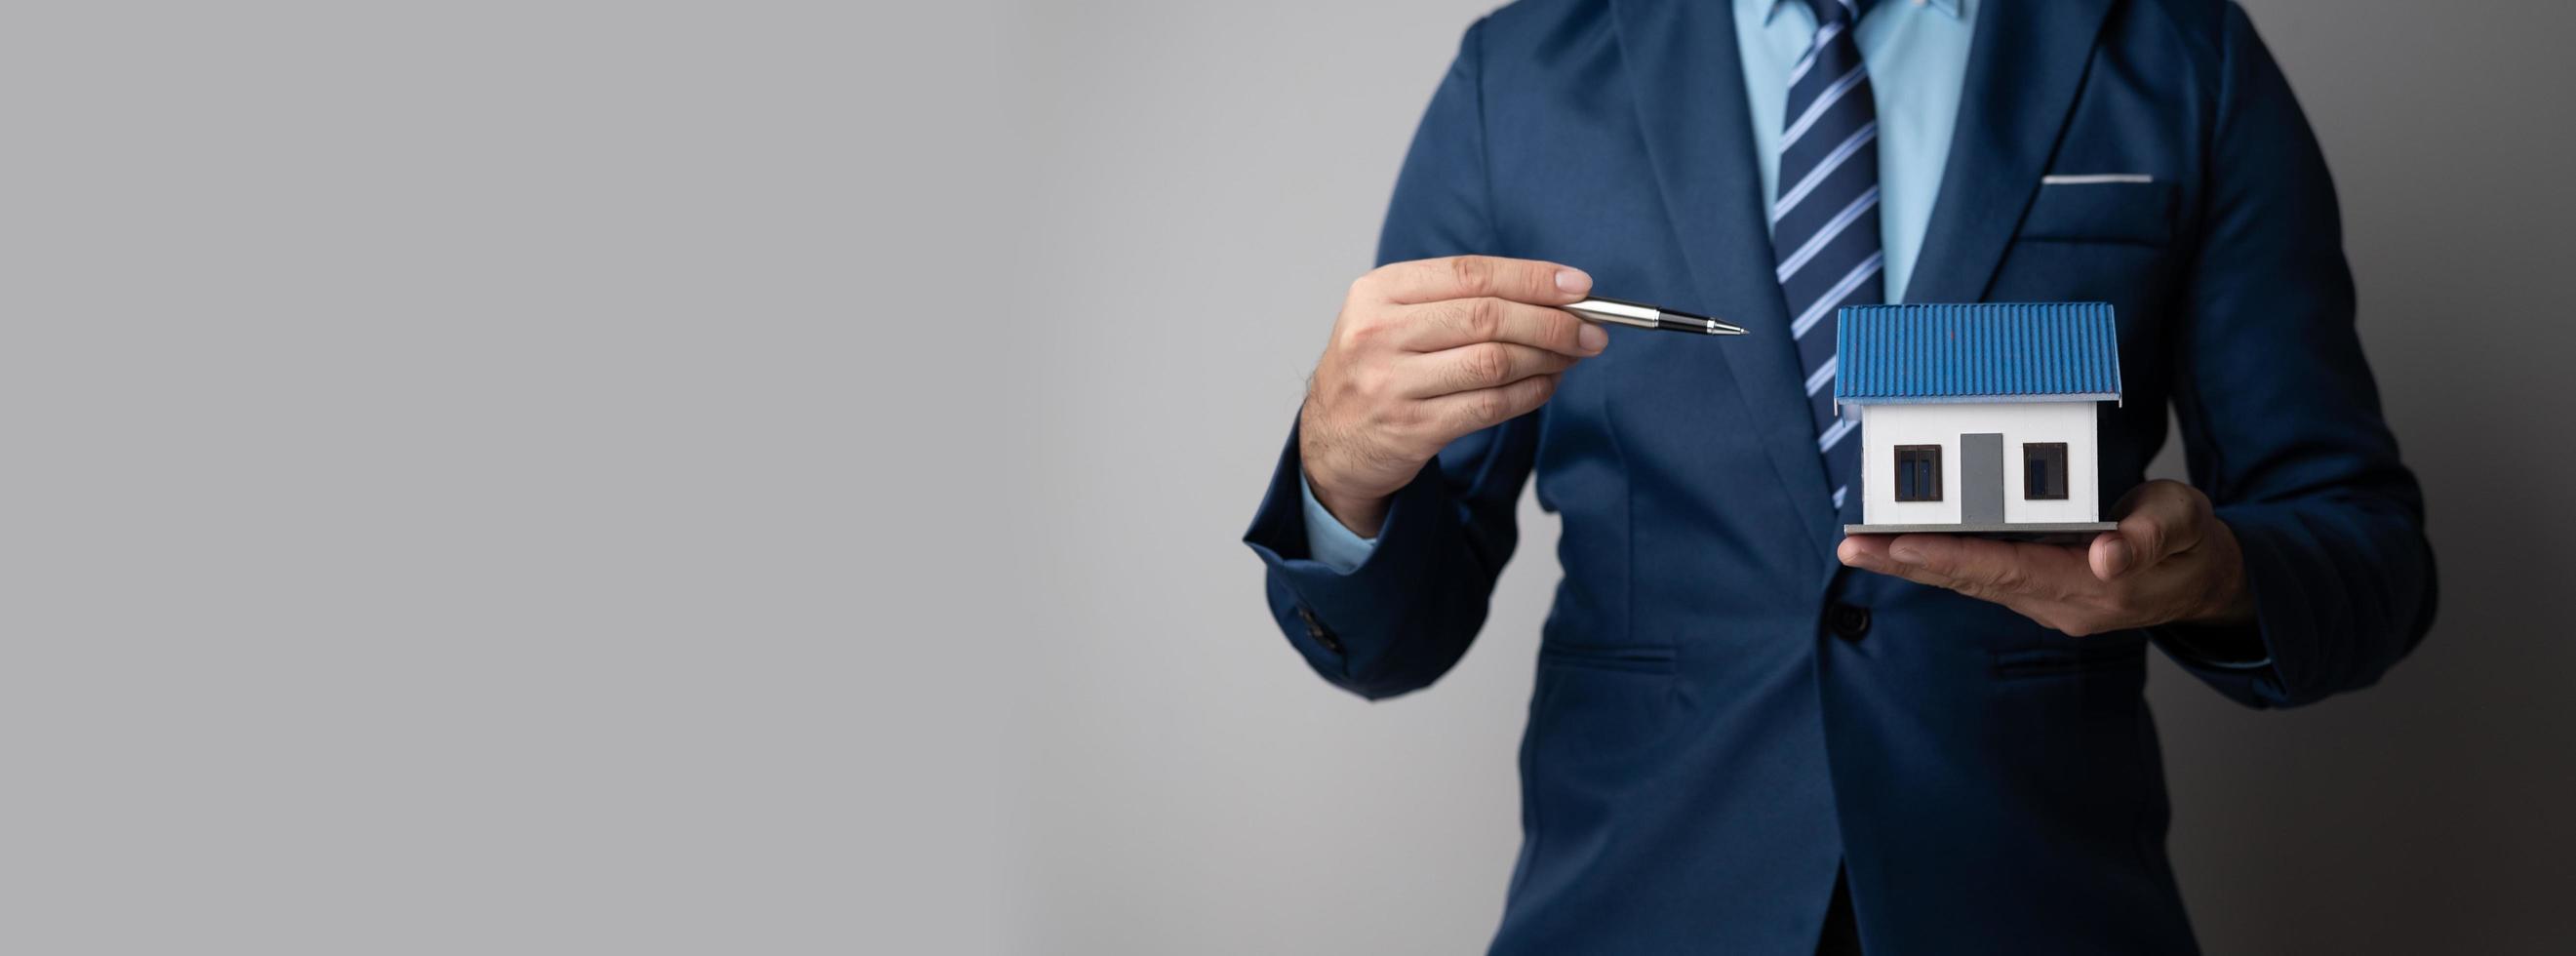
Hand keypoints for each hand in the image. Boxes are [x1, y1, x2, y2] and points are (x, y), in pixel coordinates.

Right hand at [1300, 256, 1605, 535]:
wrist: (1331, 440)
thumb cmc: (1378, 367)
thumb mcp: (1394, 316)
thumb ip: (1459, 299)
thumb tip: (1556, 295)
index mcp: (1378, 292)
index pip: (1469, 274)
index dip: (1532, 278)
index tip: (1581, 287)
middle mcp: (1379, 334)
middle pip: (1487, 317)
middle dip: (1552, 322)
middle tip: (1593, 331)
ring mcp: (1391, 384)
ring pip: (1493, 362)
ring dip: (1546, 359)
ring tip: (1571, 357)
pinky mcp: (1411, 429)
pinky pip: (1488, 406)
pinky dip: (1529, 395)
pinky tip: (1546, 386)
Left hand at [1836, 480, 2255, 635]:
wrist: (2199, 580)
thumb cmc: (2190, 542)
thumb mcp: (2184, 524)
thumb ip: (2148, 536)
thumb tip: (2107, 555)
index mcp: (2091, 588)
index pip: (2009, 569)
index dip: (1953, 556)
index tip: (1902, 544)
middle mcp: (2056, 603)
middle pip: (1972, 580)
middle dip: (1909, 563)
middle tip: (1853, 545)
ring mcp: (2043, 601)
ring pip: (1968, 580)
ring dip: (1912, 564)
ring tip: (1858, 545)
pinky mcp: (2035, 590)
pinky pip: (1979, 575)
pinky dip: (1938, 560)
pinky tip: (1898, 546)